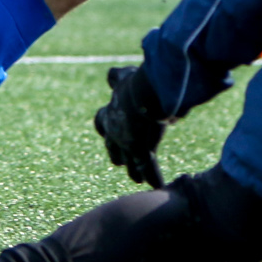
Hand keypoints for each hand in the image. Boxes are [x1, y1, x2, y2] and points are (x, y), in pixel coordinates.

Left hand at [93, 65, 167, 187]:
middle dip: (115, 151)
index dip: (106, 121)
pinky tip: (158, 186)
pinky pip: (147, 168)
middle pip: (110, 144)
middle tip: (118, 159)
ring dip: (133, 169)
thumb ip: (120, 78)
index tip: (110, 120)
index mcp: (110, 109)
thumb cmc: (135, 82)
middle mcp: (114, 128)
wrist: (141, 95)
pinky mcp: (140, 151)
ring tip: (136, 178)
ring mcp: (127, 142)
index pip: (103, 119)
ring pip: (127, 160)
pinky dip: (153, 176)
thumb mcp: (124, 76)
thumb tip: (116, 76)